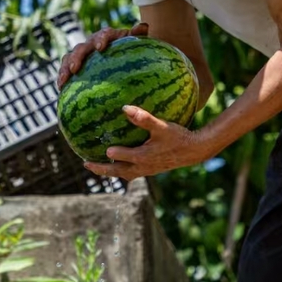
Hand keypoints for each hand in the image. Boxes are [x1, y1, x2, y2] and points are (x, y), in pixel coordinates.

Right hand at [56, 22, 148, 89]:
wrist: (122, 55)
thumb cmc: (131, 49)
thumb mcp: (136, 43)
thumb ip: (138, 34)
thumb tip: (143, 25)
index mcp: (108, 36)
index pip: (104, 34)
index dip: (101, 39)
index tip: (100, 48)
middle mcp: (92, 43)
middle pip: (82, 47)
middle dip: (77, 57)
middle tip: (75, 68)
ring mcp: (83, 53)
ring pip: (70, 57)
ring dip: (65, 68)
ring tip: (63, 81)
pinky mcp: (76, 64)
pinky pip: (66, 68)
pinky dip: (63, 76)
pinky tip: (61, 88)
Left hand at [83, 105, 213, 181]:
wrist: (194, 151)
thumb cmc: (178, 137)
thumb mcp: (162, 126)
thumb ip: (144, 118)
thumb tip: (125, 108)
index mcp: (144, 157)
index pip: (124, 157)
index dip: (113, 154)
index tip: (103, 150)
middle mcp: (143, 166)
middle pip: (118, 172)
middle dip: (102, 169)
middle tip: (87, 164)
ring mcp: (147, 170)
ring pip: (124, 174)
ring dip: (110, 172)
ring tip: (97, 168)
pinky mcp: (151, 169)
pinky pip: (131, 172)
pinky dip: (122, 170)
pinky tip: (118, 163)